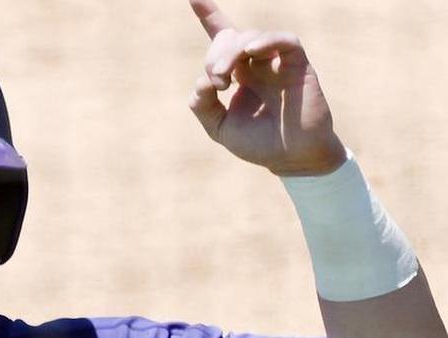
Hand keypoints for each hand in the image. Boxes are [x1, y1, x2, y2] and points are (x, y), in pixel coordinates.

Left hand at [188, 0, 345, 175]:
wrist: (290, 159)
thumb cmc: (258, 144)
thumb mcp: (220, 127)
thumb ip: (203, 105)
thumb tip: (202, 83)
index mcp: (238, 73)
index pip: (222, 37)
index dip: (209, 15)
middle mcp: (257, 63)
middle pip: (229, 38)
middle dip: (214, 56)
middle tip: (216, 84)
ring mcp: (277, 62)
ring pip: (250, 37)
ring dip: (230, 54)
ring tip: (223, 80)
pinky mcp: (298, 65)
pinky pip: (284, 41)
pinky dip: (266, 40)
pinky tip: (252, 51)